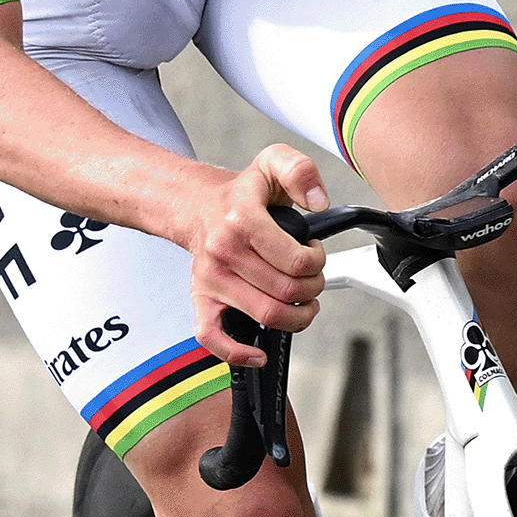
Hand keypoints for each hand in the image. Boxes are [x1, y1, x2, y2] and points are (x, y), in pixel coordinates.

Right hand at [188, 145, 329, 369]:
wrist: (198, 206)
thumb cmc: (241, 193)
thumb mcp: (273, 163)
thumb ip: (301, 171)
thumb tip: (318, 201)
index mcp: (242, 219)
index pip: (295, 261)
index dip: (317, 261)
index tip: (315, 252)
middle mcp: (223, 252)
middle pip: (286, 292)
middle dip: (312, 289)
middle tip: (312, 277)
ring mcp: (210, 279)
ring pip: (265, 316)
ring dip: (296, 317)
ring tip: (302, 302)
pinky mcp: (201, 298)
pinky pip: (212, 337)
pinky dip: (238, 353)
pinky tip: (259, 353)